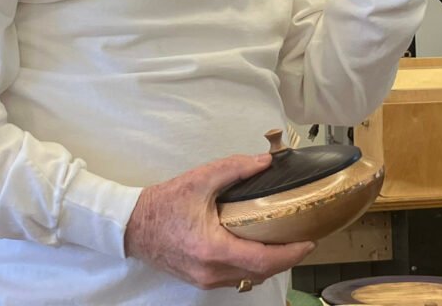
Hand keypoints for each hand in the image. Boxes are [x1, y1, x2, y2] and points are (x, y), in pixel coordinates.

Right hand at [124, 152, 314, 289]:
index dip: (290, 253)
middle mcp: (211, 271)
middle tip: (302, 240)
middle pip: (261, 273)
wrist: (132, 225)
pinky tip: (258, 248)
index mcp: (212, 247)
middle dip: (286, 259)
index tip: (309, 242)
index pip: (262, 259)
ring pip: (249, 278)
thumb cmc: (163, 204)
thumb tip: (265, 162)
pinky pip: (235, 277)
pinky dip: (252, 266)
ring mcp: (205, 280)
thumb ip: (235, 169)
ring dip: (270, 264)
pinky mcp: (201, 280)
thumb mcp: (200, 179)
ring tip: (285, 243)